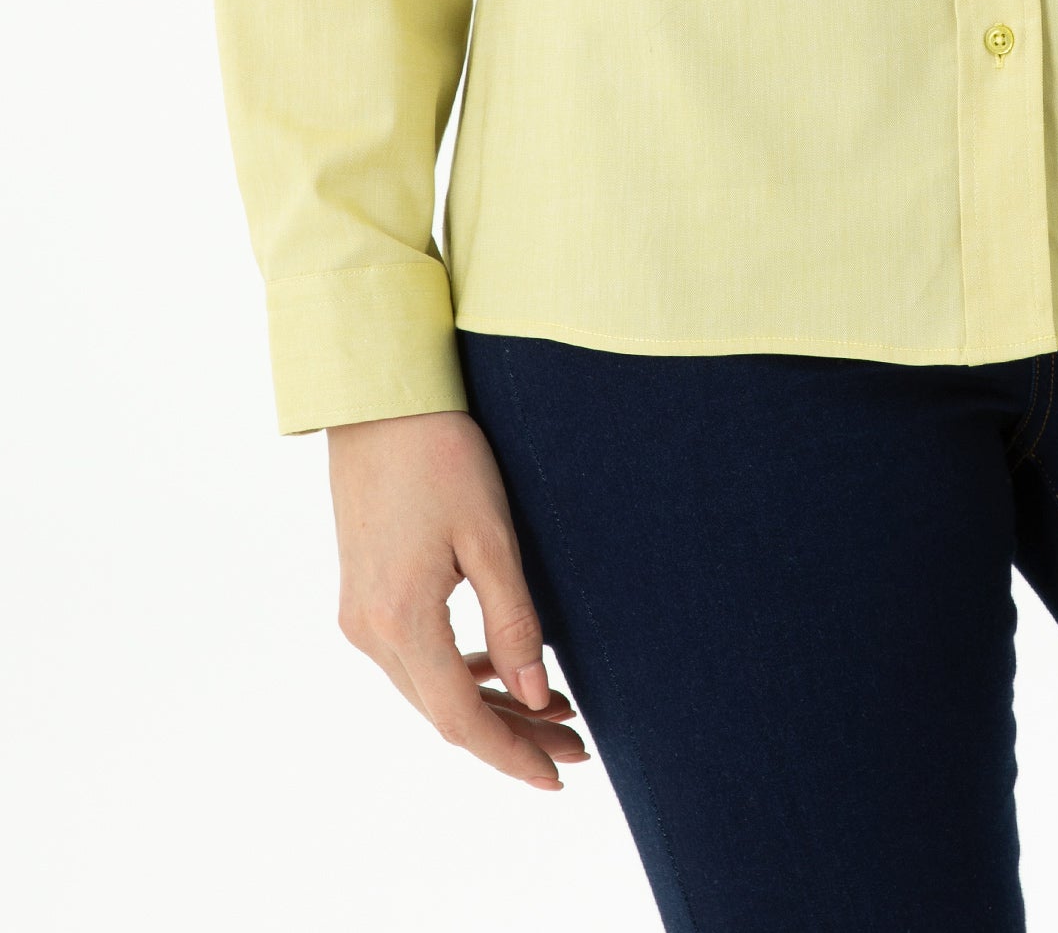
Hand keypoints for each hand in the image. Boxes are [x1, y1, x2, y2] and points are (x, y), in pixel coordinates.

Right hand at [328, 409, 589, 788]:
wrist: (377, 401)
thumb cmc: (441, 454)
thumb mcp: (490, 536)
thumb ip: (513, 621)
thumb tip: (536, 698)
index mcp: (401, 621)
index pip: (460, 720)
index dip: (510, 754)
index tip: (557, 776)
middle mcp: (369, 631)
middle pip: (444, 712)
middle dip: (511, 735)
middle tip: (577, 743)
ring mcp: (359, 616)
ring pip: (429, 689)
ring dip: (489, 705)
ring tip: (556, 708)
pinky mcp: (362, 596)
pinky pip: (413, 658)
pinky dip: (461, 671)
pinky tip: (504, 668)